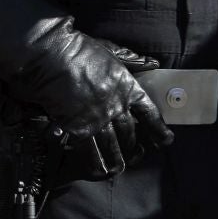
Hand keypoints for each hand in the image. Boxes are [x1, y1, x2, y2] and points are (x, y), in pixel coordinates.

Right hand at [27, 33, 172, 178]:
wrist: (51, 56)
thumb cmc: (78, 49)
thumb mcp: (110, 50)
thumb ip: (131, 59)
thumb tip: (152, 63)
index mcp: (127, 87)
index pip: (150, 114)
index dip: (159, 130)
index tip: (166, 141)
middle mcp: (116, 106)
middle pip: (129, 133)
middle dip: (132, 146)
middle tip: (135, 155)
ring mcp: (98, 119)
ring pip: (112, 146)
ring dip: (116, 159)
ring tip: (118, 168)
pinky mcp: (77, 127)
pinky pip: (90, 150)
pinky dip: (94, 162)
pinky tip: (98, 170)